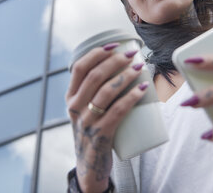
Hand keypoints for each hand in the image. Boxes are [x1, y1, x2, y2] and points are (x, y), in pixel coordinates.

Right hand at [66, 43, 147, 191]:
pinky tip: (142, 88)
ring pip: (106, 91)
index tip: (114, 45)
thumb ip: (93, 92)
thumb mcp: (85, 110)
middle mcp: (75, 107)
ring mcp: (87, 121)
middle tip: (132, 54)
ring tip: (140, 67)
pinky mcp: (101, 134)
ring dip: (125, 75)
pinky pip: (118, 110)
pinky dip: (132, 96)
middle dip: (115, 61)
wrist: (90, 166)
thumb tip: (119, 66)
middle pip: (94, 76)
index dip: (97, 53)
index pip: (79, 68)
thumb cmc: (93, 130)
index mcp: (70, 97)